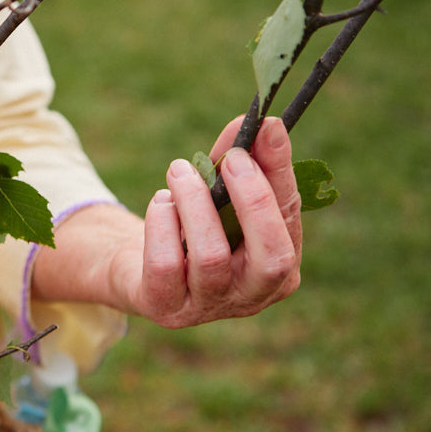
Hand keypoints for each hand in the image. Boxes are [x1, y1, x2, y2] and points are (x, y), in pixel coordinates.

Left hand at [33, 117, 300, 326]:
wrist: (141, 272)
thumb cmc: (193, 228)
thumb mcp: (219, 193)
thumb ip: (240, 161)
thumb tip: (262, 124)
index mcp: (281, 268)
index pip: (289, 219)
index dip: (279, 174)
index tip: (267, 130)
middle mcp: (252, 296)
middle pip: (271, 256)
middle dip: (253, 199)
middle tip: (231, 157)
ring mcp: (209, 307)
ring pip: (211, 256)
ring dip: (195, 202)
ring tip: (179, 170)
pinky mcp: (166, 308)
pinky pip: (166, 265)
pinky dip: (162, 223)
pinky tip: (161, 201)